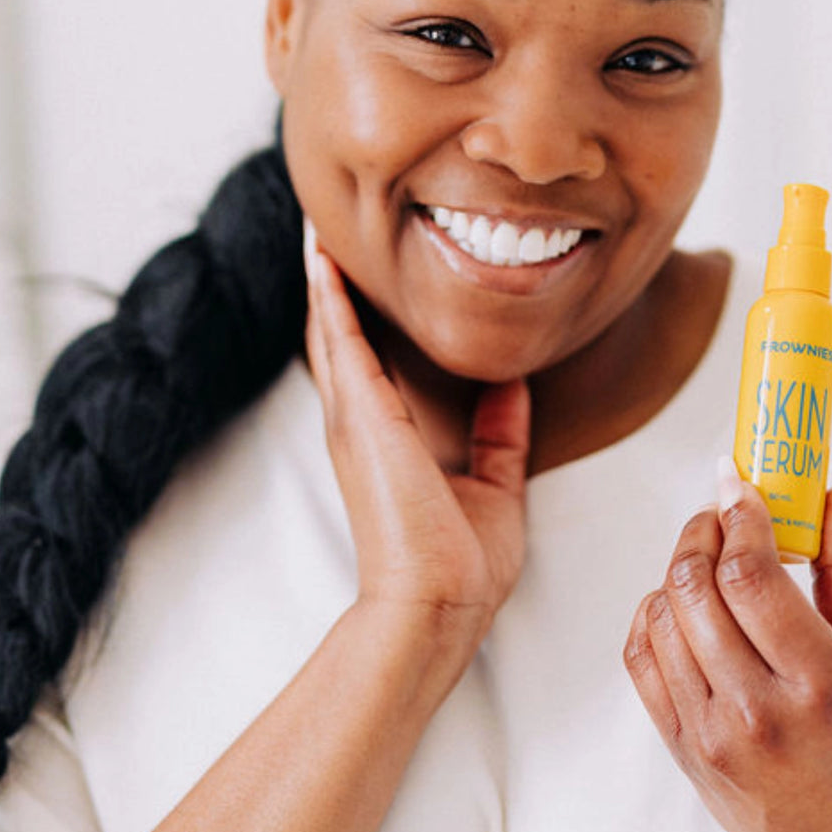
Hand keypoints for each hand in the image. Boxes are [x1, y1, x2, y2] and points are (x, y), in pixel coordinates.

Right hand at [303, 224, 530, 642]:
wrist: (440, 604)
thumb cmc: (461, 563)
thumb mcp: (494, 484)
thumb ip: (501, 433)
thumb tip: (515, 385)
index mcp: (387, 439)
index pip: (369, 364)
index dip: (361, 317)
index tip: (364, 274)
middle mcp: (360, 424)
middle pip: (337, 337)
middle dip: (332, 286)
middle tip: (326, 231)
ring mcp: (354, 420)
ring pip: (330, 330)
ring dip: (323, 278)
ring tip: (316, 226)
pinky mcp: (363, 418)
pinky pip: (340, 342)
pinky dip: (330, 297)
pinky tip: (323, 257)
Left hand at [623, 456, 831, 831]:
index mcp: (819, 687)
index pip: (750, 575)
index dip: (738, 515)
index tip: (739, 482)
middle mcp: (755, 713)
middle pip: (693, 588)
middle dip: (699, 531)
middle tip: (719, 511)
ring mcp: (708, 737)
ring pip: (659, 618)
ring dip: (676, 570)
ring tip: (707, 557)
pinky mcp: (680, 753)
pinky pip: (639, 661)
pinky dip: (650, 616)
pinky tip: (679, 603)